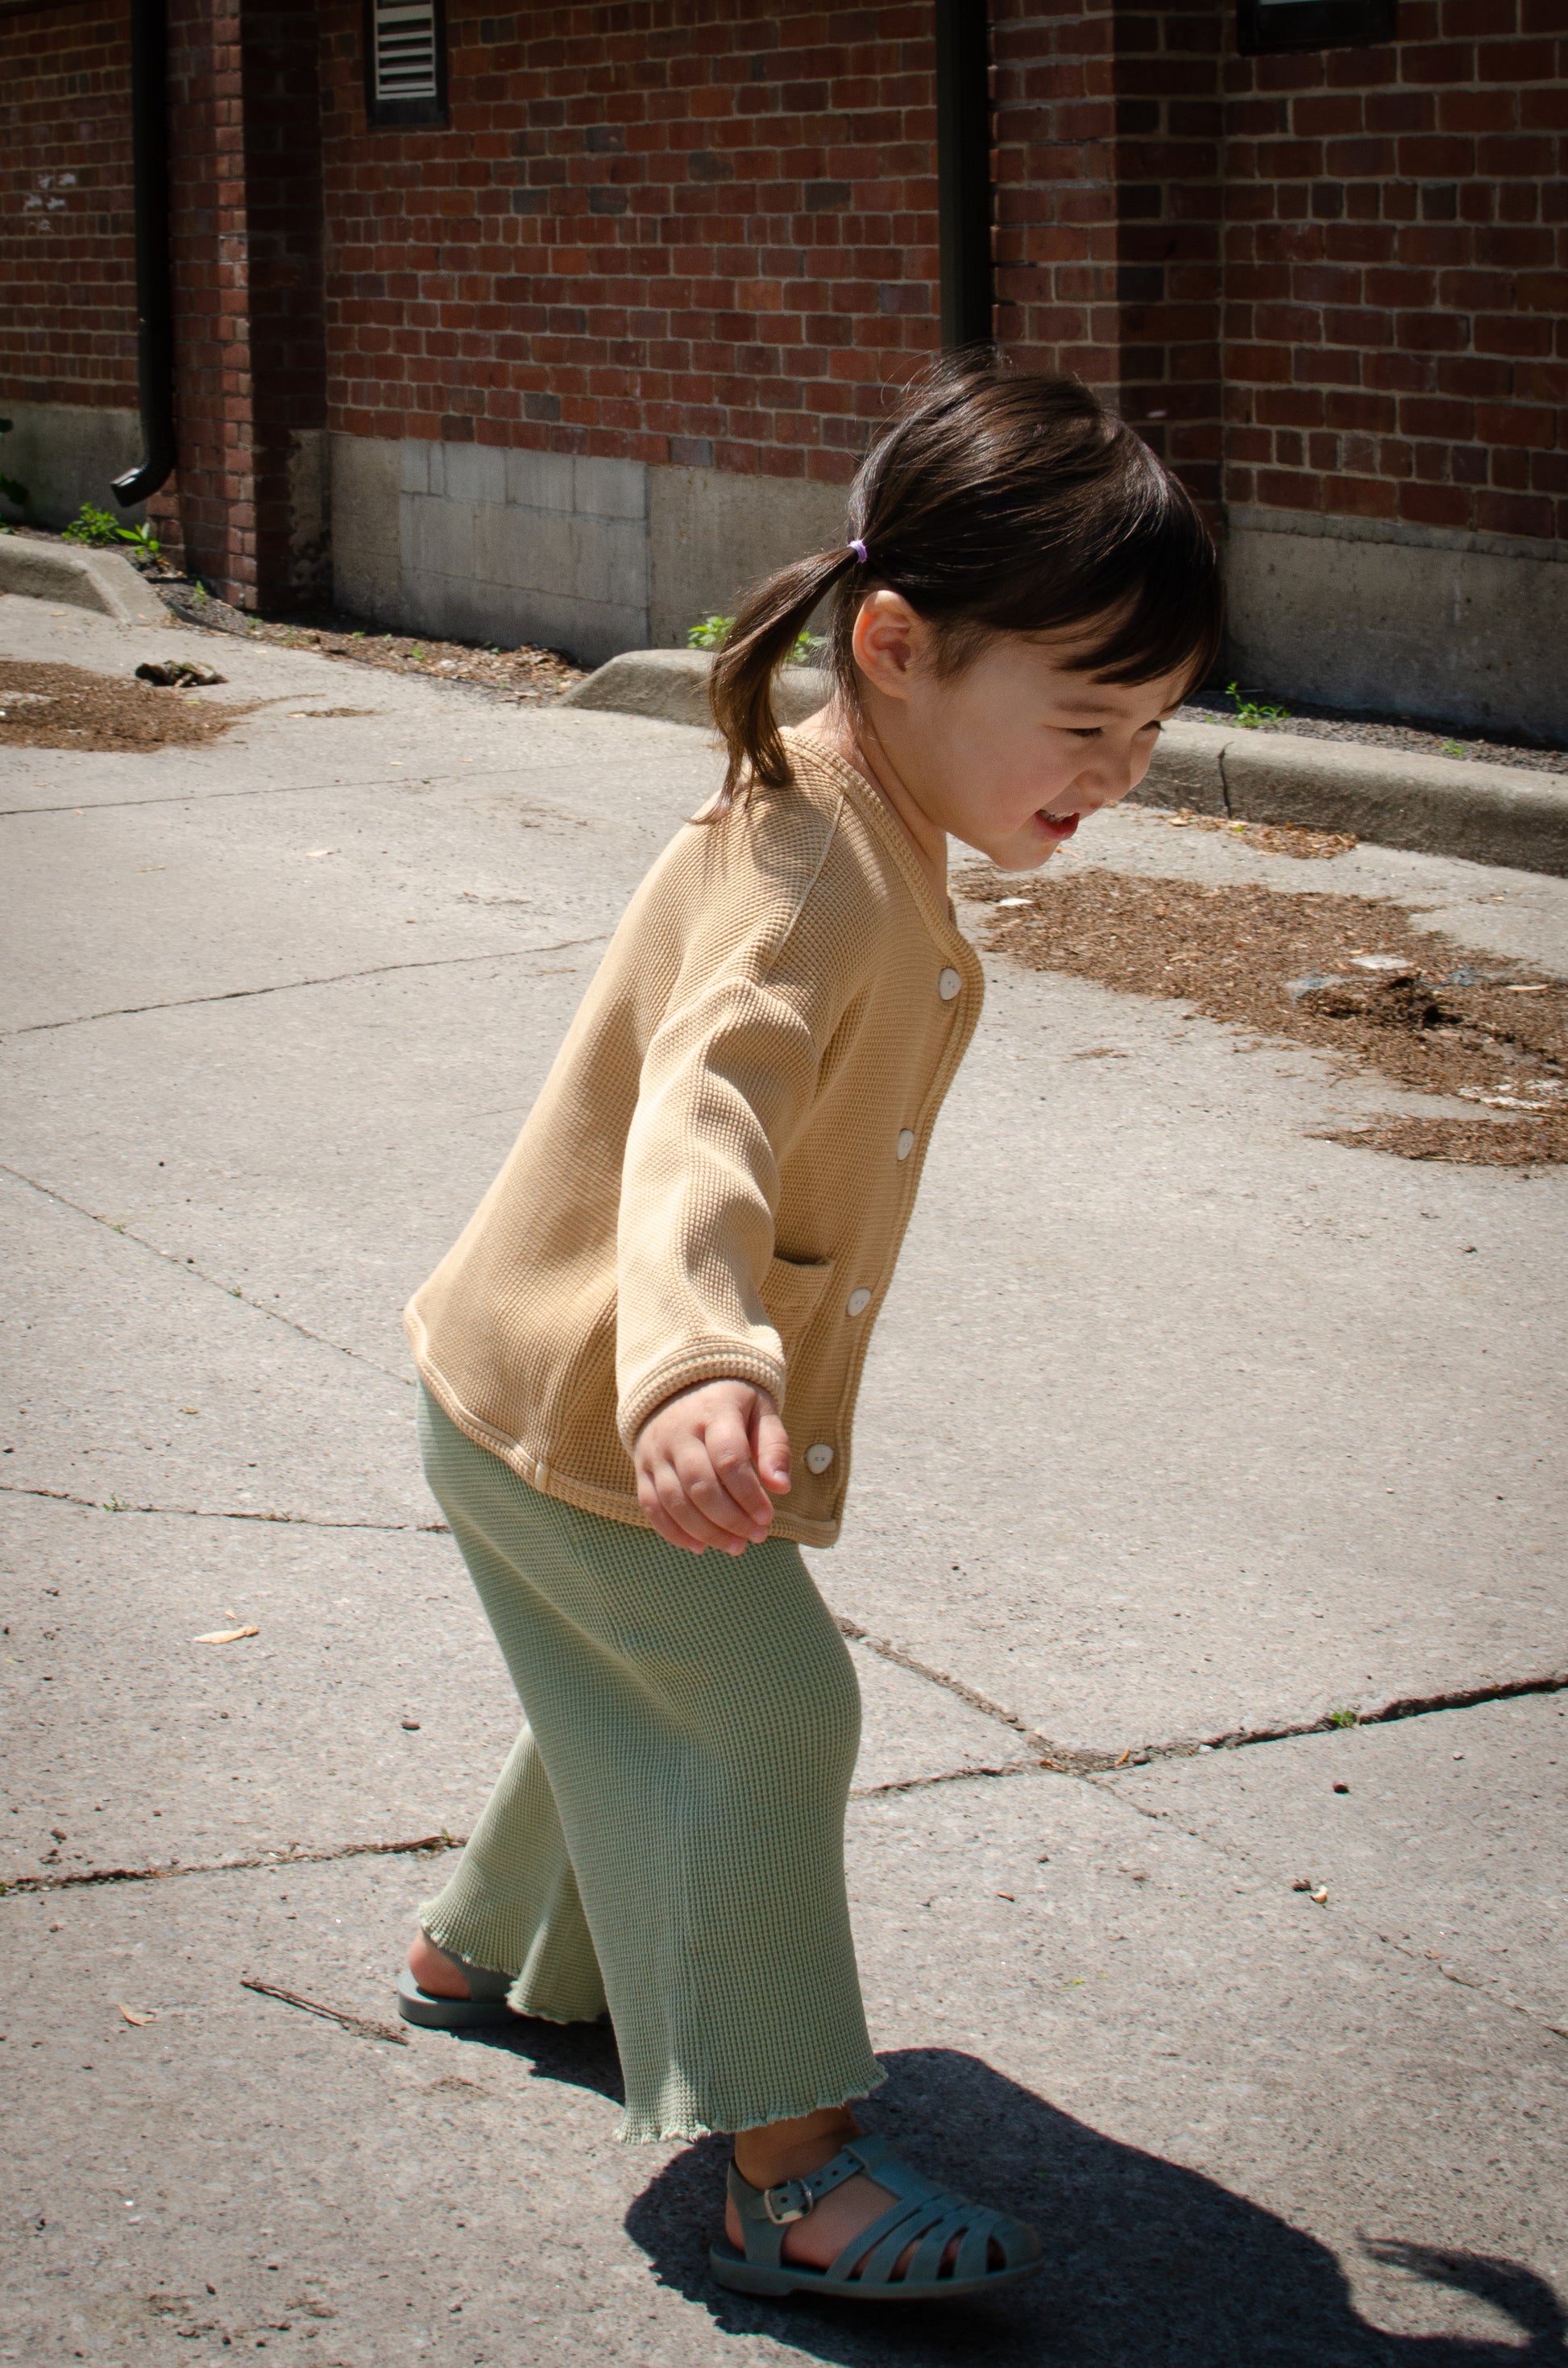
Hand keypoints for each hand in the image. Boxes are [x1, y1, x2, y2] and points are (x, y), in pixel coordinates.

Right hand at [633, 1379, 790, 1555]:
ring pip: (674, 1500)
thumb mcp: (761, 1411)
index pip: (728, 1459)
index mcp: (714, 1412)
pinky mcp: (643, 1467)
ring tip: (734, 1546)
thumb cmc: (731, 1404)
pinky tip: (699, 1546)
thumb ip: (774, 1447)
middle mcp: (679, 1432)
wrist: (678, 1386)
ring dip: (705, 1531)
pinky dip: (673, 1532)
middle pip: (700, 1485)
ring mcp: (656, 1451)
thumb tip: (781, 1487)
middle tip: (756, 1536)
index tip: (767, 1517)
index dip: (748, 1494)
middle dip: (730, 1519)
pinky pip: (650, 1505)